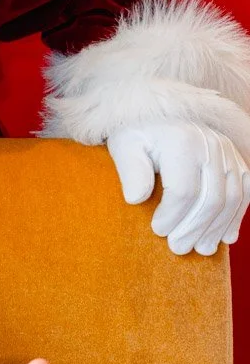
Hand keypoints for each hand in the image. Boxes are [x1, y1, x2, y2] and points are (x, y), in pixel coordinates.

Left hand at [107, 122, 249, 255]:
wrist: (159, 114)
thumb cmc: (139, 134)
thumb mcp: (125, 147)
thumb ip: (130, 171)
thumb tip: (135, 199)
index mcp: (182, 141)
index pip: (183, 191)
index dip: (172, 217)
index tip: (157, 231)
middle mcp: (211, 145)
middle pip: (212, 198)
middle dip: (195, 229)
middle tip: (179, 249)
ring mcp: (228, 152)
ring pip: (233, 198)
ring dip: (218, 228)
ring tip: (202, 249)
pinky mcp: (236, 159)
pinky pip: (246, 190)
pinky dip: (237, 216)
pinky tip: (226, 237)